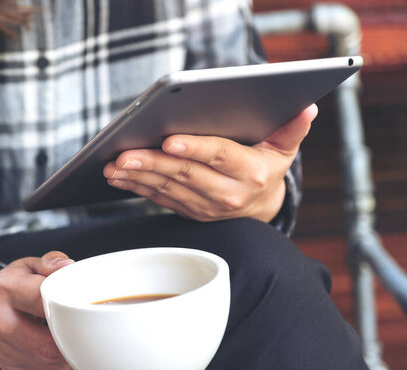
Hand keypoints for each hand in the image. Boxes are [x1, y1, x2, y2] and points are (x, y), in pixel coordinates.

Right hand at [0, 251, 75, 369]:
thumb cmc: (17, 284)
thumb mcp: (31, 265)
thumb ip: (51, 262)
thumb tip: (68, 267)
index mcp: (5, 289)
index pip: (42, 301)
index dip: (67, 306)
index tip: (81, 307)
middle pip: (46, 343)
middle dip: (69, 339)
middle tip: (80, 329)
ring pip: (47, 363)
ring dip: (67, 355)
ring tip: (69, 337)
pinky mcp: (5, 366)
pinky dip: (57, 366)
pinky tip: (58, 350)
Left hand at [103, 104, 317, 222]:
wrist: (260, 208)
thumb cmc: (267, 167)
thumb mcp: (284, 149)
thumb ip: (292, 129)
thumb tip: (307, 107)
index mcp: (250, 173)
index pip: (219, 157)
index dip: (194, 149)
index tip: (168, 141)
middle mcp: (226, 194)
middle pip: (184, 175)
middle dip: (151, 164)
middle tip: (123, 154)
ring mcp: (204, 207)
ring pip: (166, 189)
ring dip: (137, 177)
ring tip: (112, 165)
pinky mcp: (188, 211)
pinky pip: (158, 199)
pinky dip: (136, 187)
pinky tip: (117, 177)